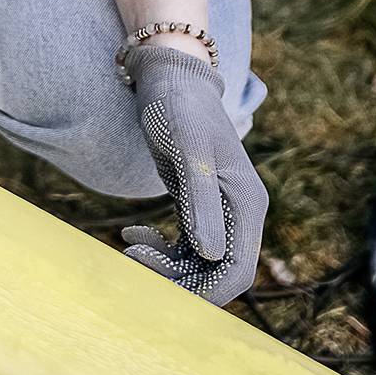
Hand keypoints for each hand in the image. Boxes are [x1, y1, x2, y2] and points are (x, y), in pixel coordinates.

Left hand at [119, 44, 266, 306]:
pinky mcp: (197, 208)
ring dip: (163, 267)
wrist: (170, 79)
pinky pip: (183, 248)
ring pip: (197, 265)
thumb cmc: (178, 108)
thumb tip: (210, 255)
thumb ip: (200, 203)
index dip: (205, 294)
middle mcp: (239, 214)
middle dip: (177, 281)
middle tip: (134, 263)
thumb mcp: (188, 151)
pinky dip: (158, 249)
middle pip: (217, 273)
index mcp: (246, 205)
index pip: (237, 271)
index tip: (161, 296)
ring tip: (129, 248)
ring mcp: (219, 212)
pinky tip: (130, 234)